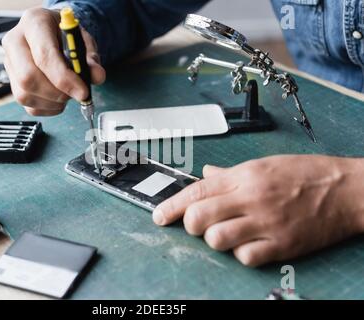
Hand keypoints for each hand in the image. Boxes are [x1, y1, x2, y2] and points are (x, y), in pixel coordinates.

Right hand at [2, 8, 105, 115]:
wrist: (53, 32)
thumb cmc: (66, 35)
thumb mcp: (83, 40)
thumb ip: (91, 58)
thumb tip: (97, 76)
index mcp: (34, 23)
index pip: (44, 56)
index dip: (64, 79)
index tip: (83, 92)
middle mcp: (15, 41)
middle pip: (28, 77)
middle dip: (57, 93)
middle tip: (76, 94)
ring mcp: (9, 63)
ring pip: (25, 94)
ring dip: (53, 102)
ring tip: (68, 93)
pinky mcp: (11, 81)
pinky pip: (27, 104)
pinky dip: (48, 108)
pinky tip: (59, 99)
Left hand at [153, 155, 363, 266]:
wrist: (346, 190)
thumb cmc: (306, 174)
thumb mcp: (264, 164)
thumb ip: (230, 174)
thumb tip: (206, 175)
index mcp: (245, 176)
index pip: (196, 191)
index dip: (172, 205)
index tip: (159, 216)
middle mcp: (251, 198)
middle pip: (199, 217)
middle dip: (190, 224)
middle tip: (198, 224)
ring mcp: (267, 223)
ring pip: (217, 239)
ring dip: (214, 239)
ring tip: (225, 234)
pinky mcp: (283, 245)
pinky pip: (245, 257)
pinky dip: (241, 255)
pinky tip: (249, 246)